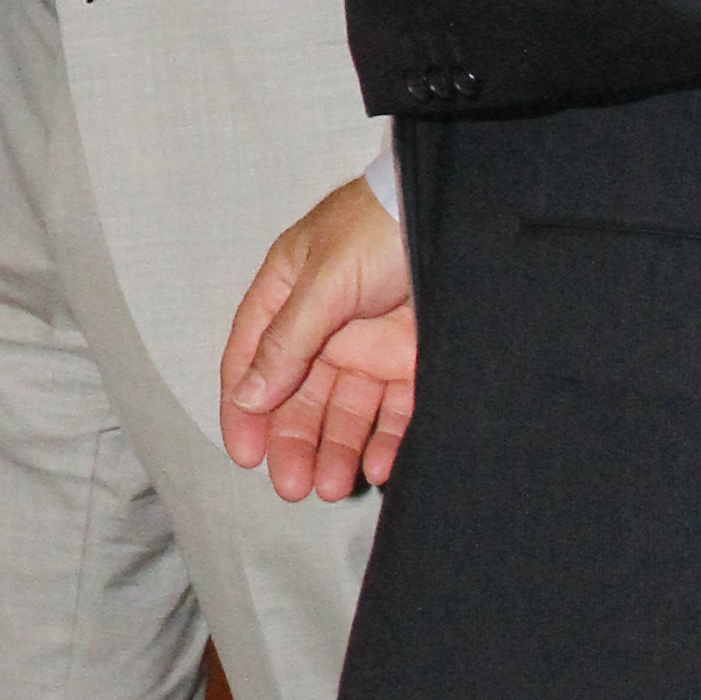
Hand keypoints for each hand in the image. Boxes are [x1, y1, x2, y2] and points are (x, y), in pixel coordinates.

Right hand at [219, 176, 417, 500]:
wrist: (457, 213)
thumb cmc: (377, 228)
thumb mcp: (322, 281)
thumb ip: (286, 341)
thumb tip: (248, 395)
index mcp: (288, 297)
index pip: (252, 360)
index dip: (243, 409)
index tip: (245, 454)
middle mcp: (323, 329)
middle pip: (298, 397)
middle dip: (293, 441)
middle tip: (291, 485)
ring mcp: (369, 346)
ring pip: (345, 412)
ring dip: (335, 449)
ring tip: (330, 486)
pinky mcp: (412, 362)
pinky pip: (394, 412)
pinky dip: (385, 442)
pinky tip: (378, 466)